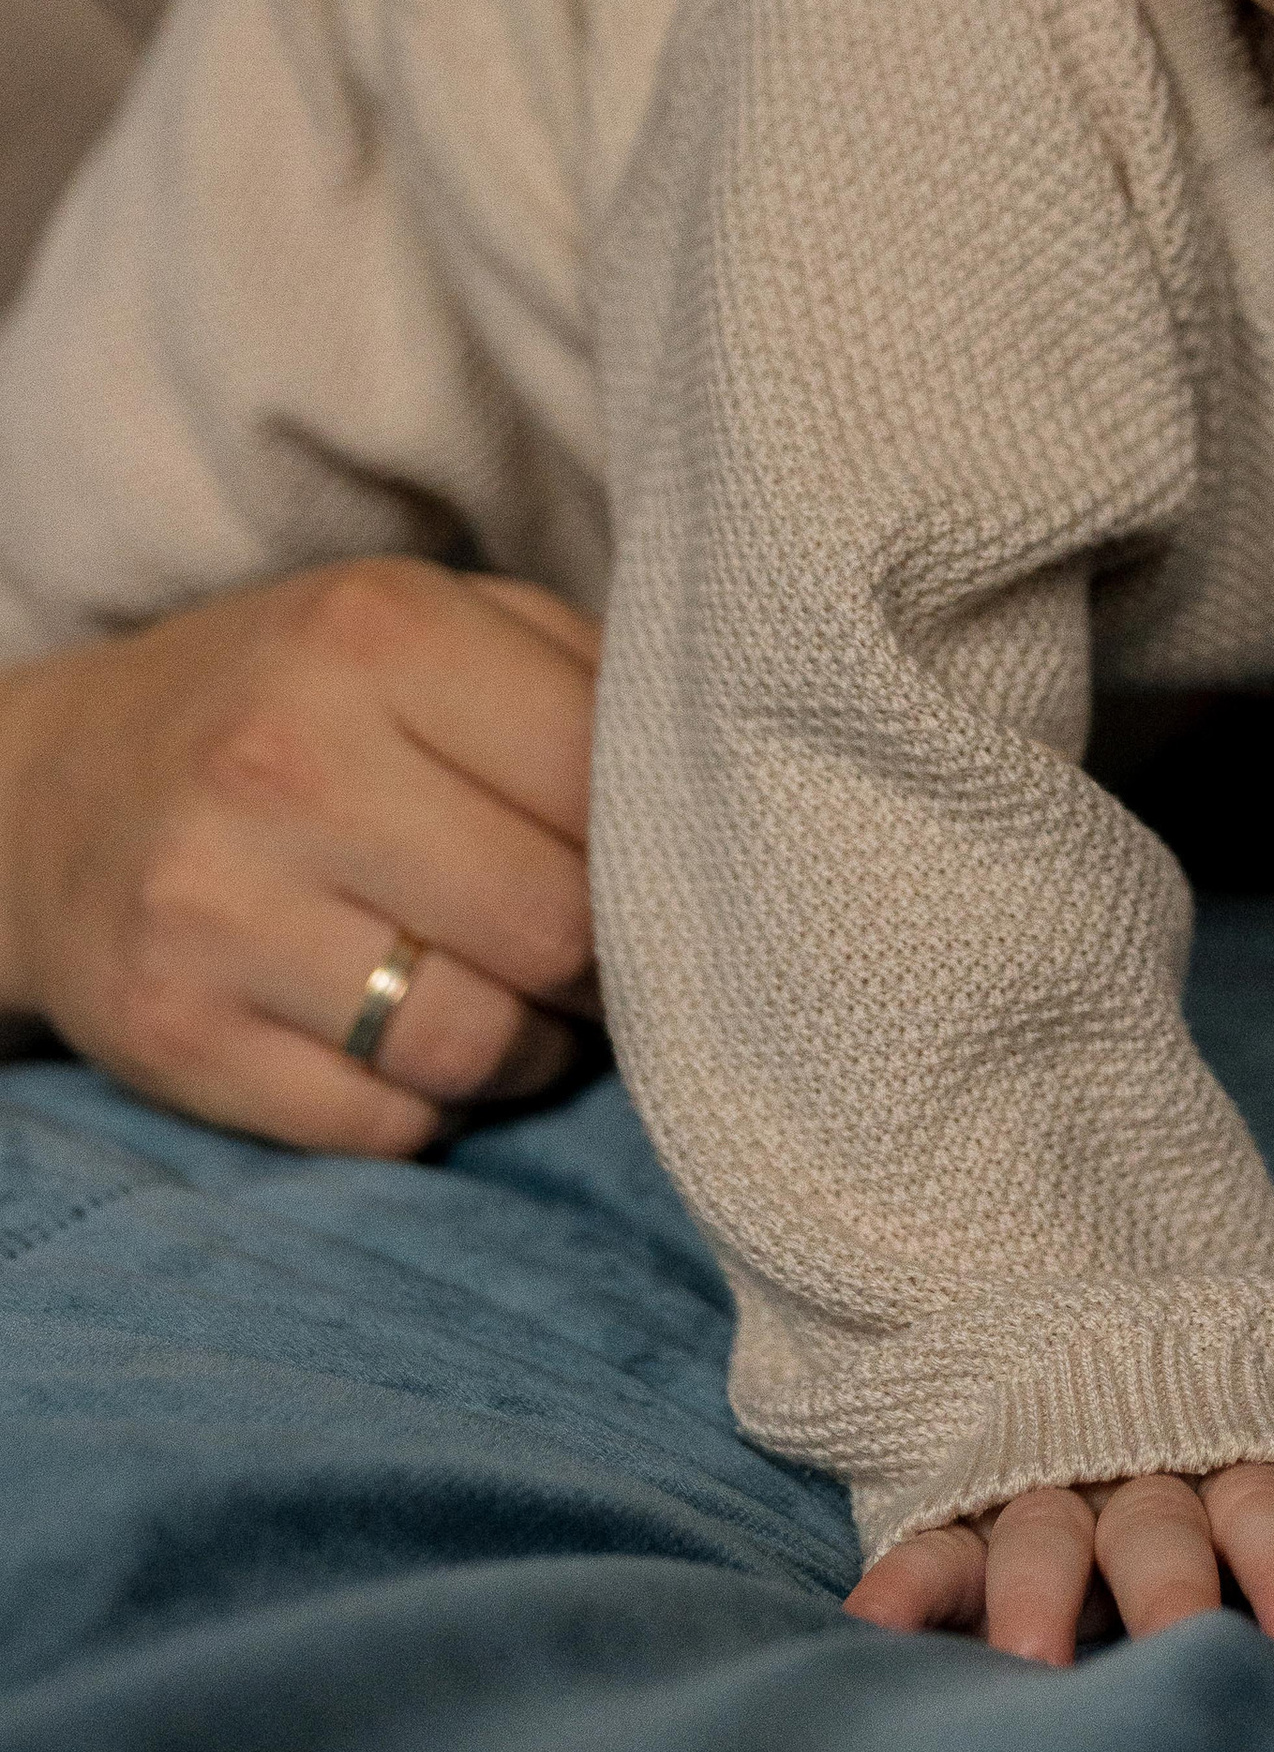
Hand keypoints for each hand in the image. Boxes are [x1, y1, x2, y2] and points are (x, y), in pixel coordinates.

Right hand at [0, 556, 599, 1153]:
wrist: (54, 791)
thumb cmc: (298, 700)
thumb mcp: (427, 625)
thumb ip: (580, 679)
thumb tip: (729, 791)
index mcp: (376, 631)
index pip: (602, 781)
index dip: (659, 849)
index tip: (656, 869)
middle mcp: (286, 762)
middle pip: (555, 928)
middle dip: (609, 967)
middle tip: (599, 959)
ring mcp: (214, 907)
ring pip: (476, 1046)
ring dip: (530, 1052)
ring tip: (518, 1006)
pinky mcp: (172, 1032)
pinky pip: (385, 1126)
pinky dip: (430, 1108)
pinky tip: (411, 1047)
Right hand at [844, 1461, 1273, 1665]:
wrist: (1105, 1340)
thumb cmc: (1212, 1436)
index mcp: (1217, 1464)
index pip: (1258, 1500)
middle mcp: (1130, 1479)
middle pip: (1156, 1528)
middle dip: (1169, 1588)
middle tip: (1183, 1643)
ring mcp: (1044, 1497)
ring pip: (1043, 1538)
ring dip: (1037, 1593)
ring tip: (1031, 1658)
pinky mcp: (968, 1520)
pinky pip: (933, 1550)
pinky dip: (903, 1586)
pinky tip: (871, 1625)